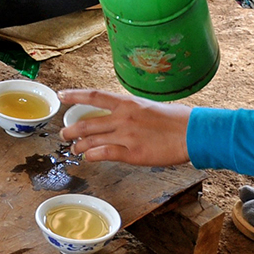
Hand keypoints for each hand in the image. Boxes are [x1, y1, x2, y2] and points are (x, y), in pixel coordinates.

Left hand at [59, 89, 191, 166]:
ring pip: (92, 140)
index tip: (61, 96)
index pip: (94, 96)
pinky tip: (89, 157)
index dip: (75, 96)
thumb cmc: (175, 120)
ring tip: (73, 148)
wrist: (192, 132)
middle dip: (71, 129)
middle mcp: (123, 117)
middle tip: (63, 133)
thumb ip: (130, 111)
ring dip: (79, 145)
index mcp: (128, 103)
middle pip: (87, 123)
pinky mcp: (132, 153)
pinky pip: (105, 154)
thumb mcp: (148, 107)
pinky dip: (93, 156)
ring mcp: (126, 135)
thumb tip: (117, 115)